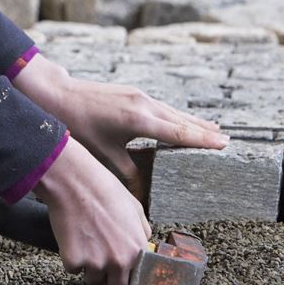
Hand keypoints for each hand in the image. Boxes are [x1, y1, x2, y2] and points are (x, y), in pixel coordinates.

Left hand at [14, 55, 226, 187]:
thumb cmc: (78, 126)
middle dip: (205, 131)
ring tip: (213, 129)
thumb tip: (144, 190)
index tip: (223, 144)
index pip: (180, 133)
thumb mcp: (105, 155)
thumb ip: (129, 172)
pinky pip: (163, 107)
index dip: (203, 140)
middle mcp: (145, 104)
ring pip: (173, 112)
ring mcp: (139, 96)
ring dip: (193, 122)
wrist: (57, 95)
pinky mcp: (133, 94)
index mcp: (140, 119)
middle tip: (226, 140)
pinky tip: (182, 120)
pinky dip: (177, 116)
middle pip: (182, 120)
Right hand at [33, 137, 149, 284]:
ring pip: (92, 279)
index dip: (126, 274)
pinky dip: (71, 258)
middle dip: (107, 276)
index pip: (135, 278)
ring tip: (85, 241)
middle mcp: (119, 261)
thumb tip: (144, 243)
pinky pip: (72, 268)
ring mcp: (95, 263)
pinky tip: (72, 237)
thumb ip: (143, 231)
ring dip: (88, 266)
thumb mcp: (135, 207)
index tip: (120, 271)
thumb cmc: (104, 189)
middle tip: (99, 257)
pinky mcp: (74, 261)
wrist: (75, 182)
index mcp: (136, 250)